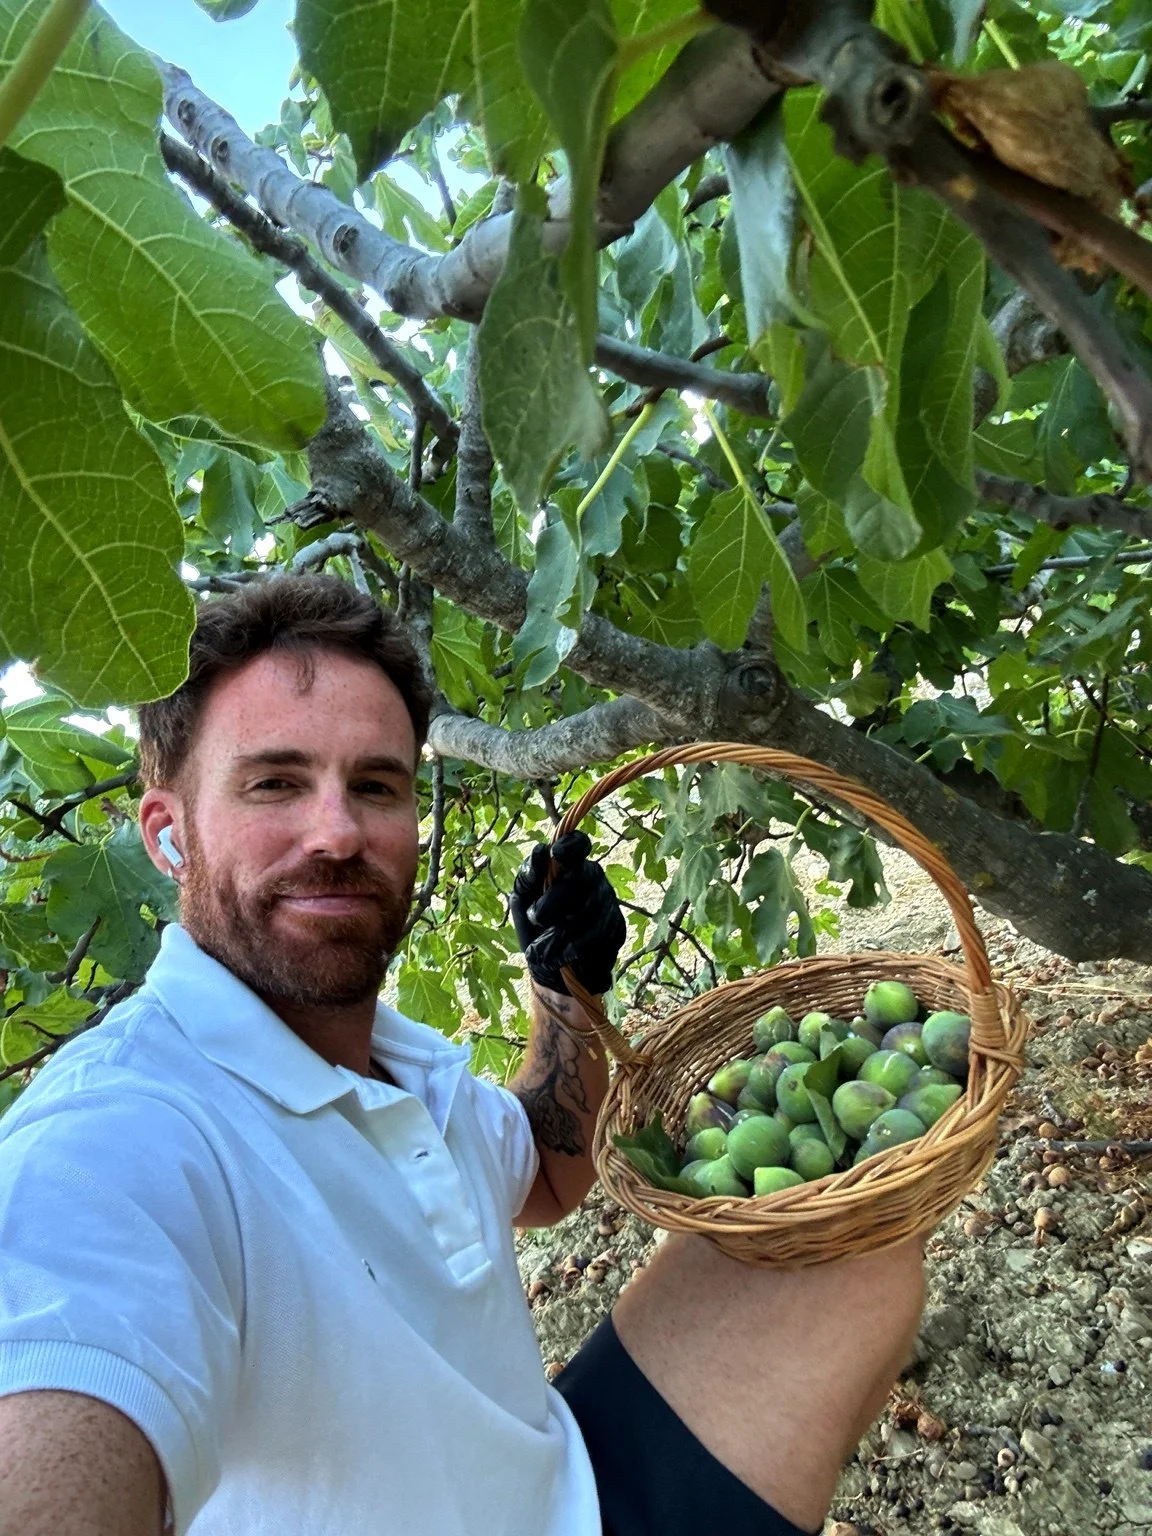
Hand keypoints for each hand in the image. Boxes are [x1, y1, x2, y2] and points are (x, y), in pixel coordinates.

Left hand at [510, 831, 625, 995]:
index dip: (570, 846)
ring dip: (561, 931)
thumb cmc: (534, 926)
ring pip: (589, 908)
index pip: (578, 844)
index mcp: (569, 865)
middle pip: (582, 877)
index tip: (556, 853)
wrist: (550, 967)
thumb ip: (528, 874)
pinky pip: (599, 934)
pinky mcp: (617, 927)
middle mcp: (593, 878)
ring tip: (544, 946)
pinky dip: (575, 947)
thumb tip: (540, 850)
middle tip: (536, 917)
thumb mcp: (522, 899)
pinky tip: (563, 954)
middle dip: (555, 900)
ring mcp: (609, 902)